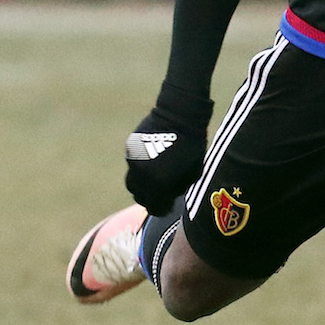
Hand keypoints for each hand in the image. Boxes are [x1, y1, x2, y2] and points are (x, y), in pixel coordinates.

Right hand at [123, 91, 212, 215]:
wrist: (179, 115)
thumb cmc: (192, 144)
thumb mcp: (193, 171)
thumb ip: (180, 187)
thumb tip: (171, 196)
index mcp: (159, 183)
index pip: (154, 207)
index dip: (160, 210)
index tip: (165, 208)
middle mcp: (142, 175)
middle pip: (140, 197)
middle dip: (149, 199)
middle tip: (159, 197)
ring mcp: (134, 161)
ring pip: (132, 183)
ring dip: (142, 186)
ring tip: (153, 183)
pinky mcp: (130, 149)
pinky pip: (133, 167)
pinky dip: (140, 170)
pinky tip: (152, 164)